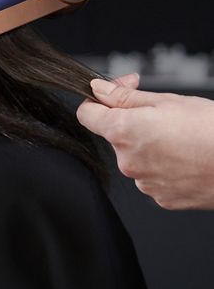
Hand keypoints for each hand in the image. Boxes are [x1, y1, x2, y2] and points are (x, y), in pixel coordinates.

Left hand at [76, 73, 213, 210]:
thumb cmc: (213, 130)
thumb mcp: (168, 101)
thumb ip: (125, 97)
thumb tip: (98, 89)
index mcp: (123, 132)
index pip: (87, 115)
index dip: (97, 102)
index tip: (111, 96)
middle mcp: (127, 161)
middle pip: (116, 138)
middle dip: (134, 124)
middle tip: (166, 117)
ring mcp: (144, 183)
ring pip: (137, 159)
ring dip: (151, 147)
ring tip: (184, 140)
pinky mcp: (162, 199)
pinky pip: (154, 178)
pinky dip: (166, 168)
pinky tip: (188, 159)